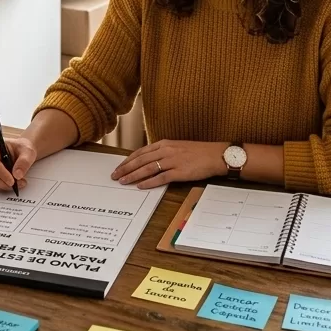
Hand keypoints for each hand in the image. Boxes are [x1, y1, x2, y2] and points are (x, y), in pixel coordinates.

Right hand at [0, 136, 36, 191]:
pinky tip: (11, 185)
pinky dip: (1, 187)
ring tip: (18, 184)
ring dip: (3, 186)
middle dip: (3, 182)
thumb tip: (17, 175)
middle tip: (18, 185)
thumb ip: (24, 162)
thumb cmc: (22, 148)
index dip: (1, 173)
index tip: (12, 181)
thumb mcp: (28, 152)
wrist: (21, 151)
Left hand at [112, 140, 227, 188]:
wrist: (215, 155)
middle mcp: (166, 151)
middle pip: (140, 160)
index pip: (140, 152)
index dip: (128, 160)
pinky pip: (161, 178)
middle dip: (126, 168)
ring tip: (123, 181)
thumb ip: (163, 152)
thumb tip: (148, 161)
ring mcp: (172, 161)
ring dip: (133, 175)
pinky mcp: (180, 172)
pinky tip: (141, 186)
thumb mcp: (177, 147)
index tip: (118, 166)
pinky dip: (149, 182)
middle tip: (115, 176)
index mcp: (164, 144)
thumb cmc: (198, 152)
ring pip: (147, 168)